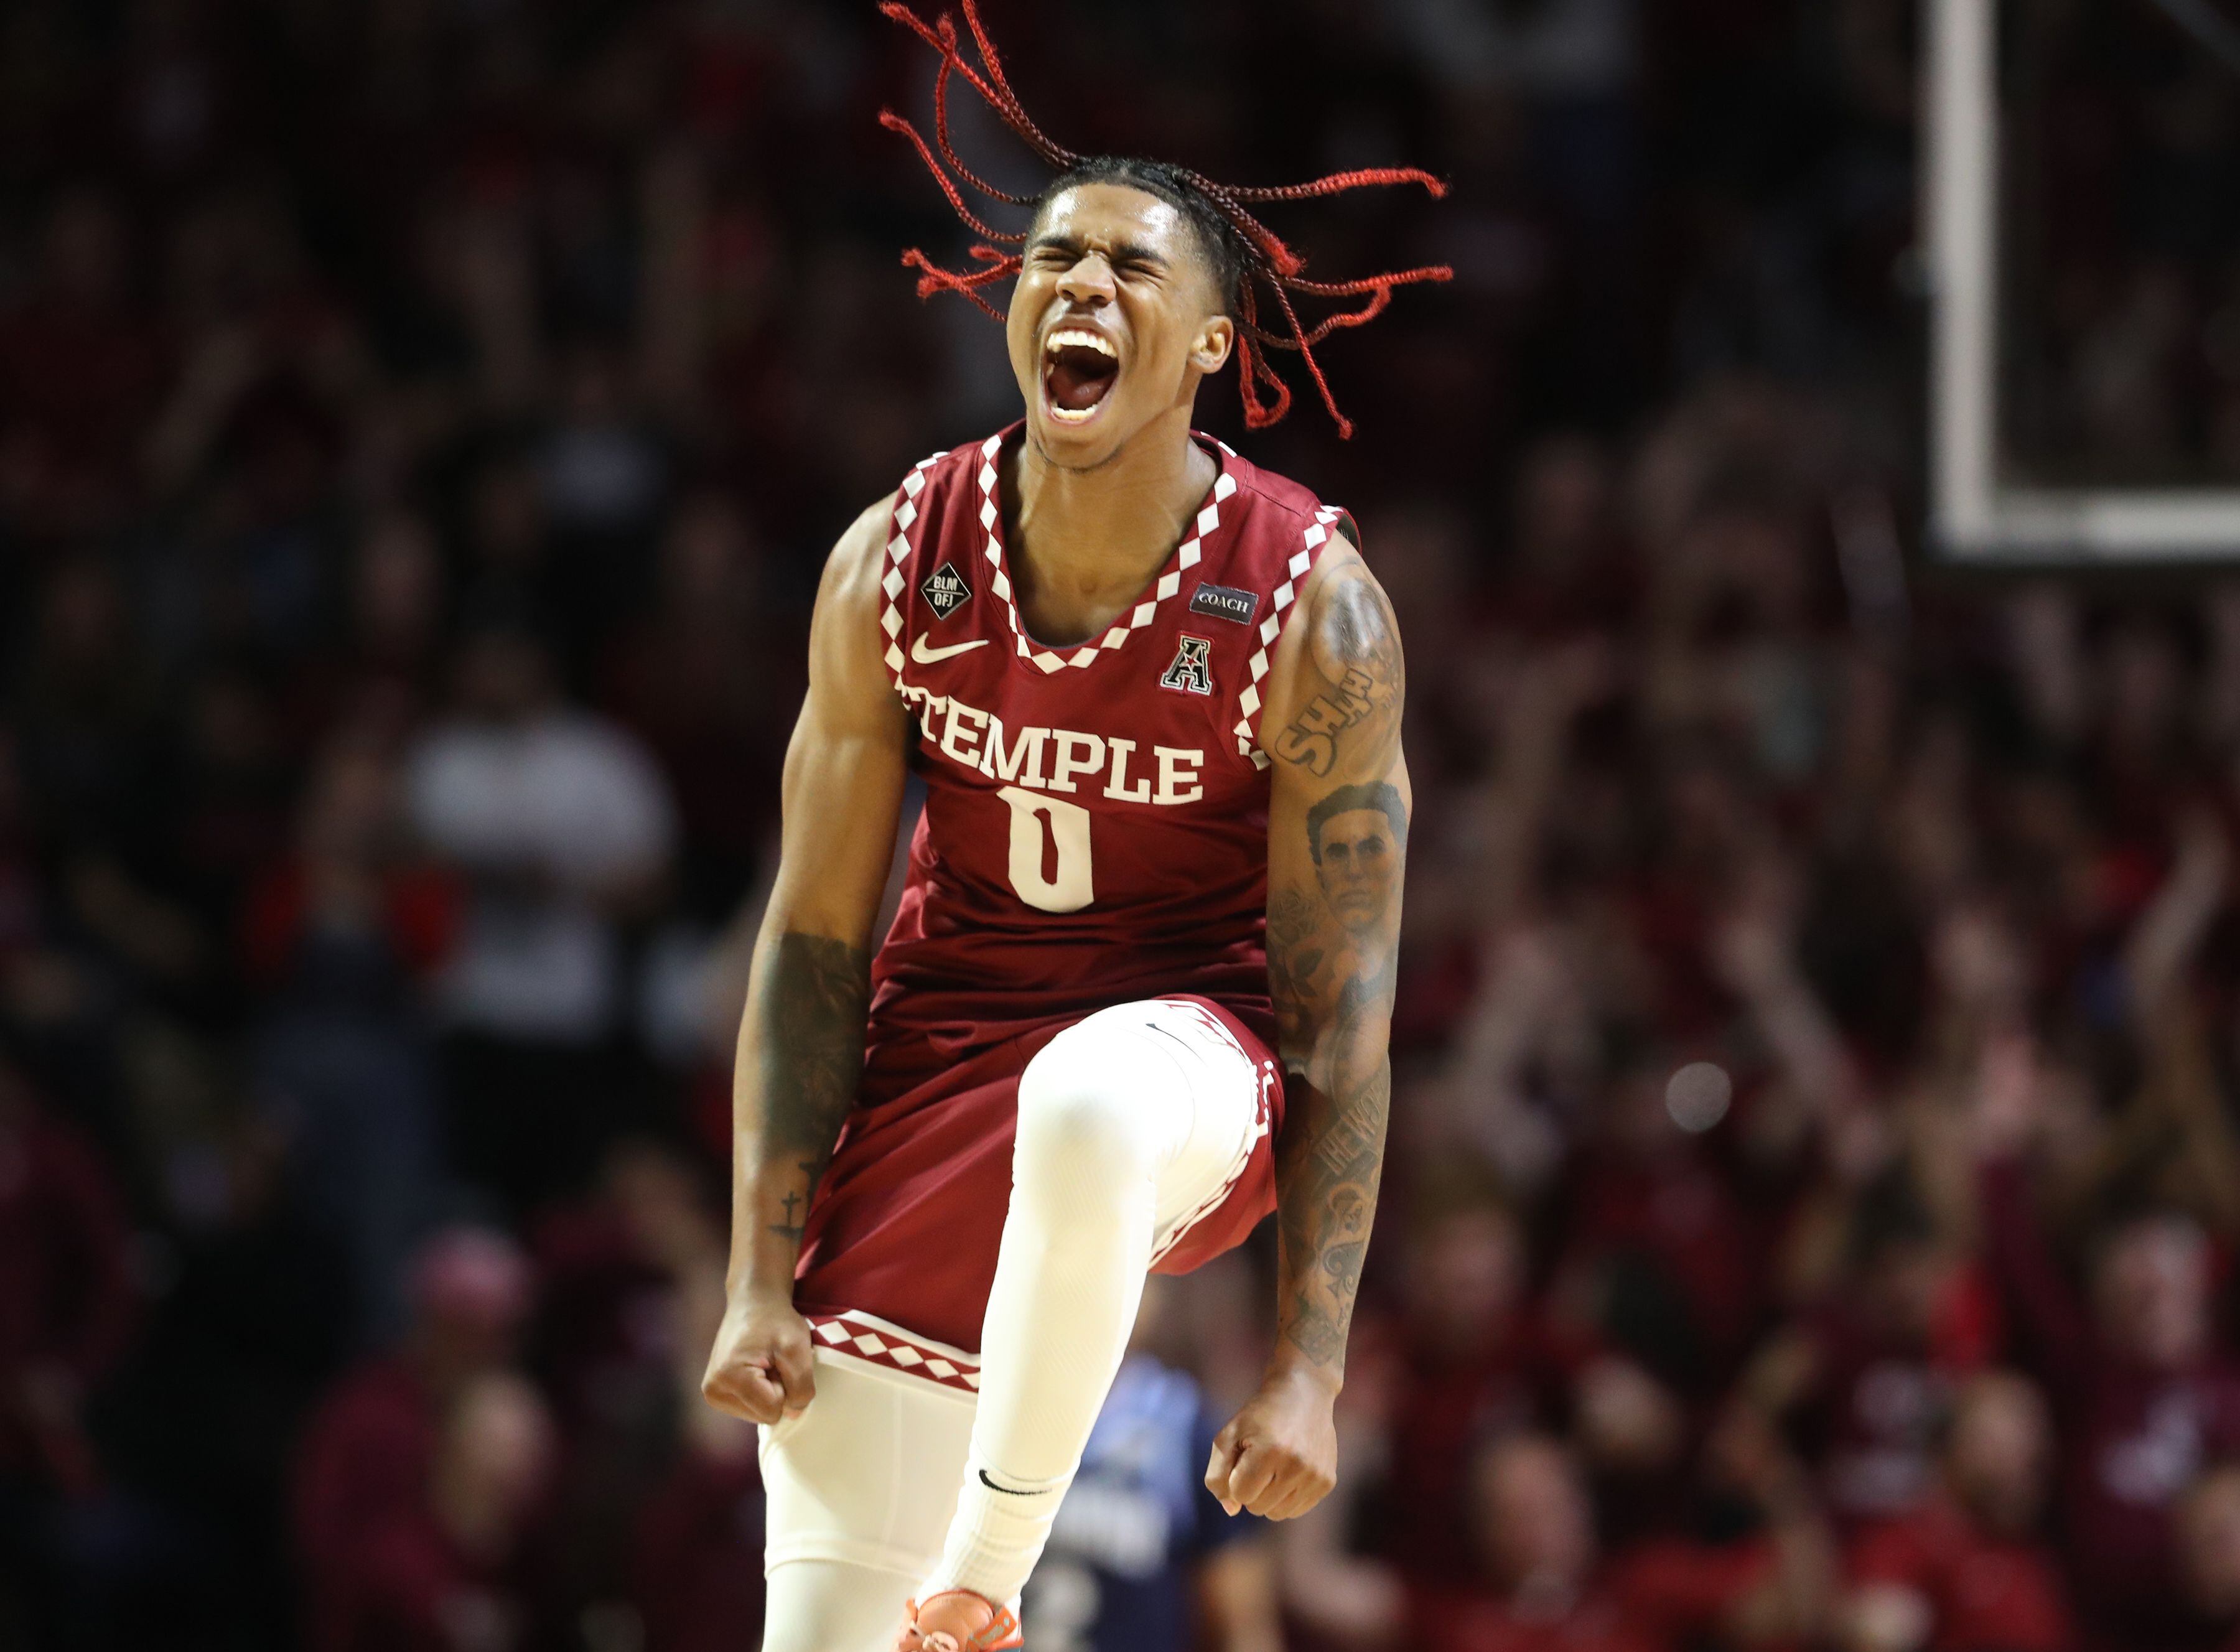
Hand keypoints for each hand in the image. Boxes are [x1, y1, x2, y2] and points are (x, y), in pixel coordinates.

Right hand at [701, 1285, 815, 1423]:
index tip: (779, 1361)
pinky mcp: (716, 1393)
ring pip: (758, 1414)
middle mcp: (713, 1391)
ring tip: (765, 1363)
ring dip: (768, 1391)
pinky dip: (760, 1392)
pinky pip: (750, 1408)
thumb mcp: (798, 1349)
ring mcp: (712, 1394)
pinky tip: (757, 1369)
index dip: (786, 1387)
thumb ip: (801, 1387)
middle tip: (773, 1361)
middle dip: (776, 1390)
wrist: (754, 1302)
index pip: (773, 1411)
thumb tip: (793, 1415)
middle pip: (764, 1416)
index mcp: (729, 1378)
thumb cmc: (776, 1322)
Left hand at [1205, 1366, 1338, 1519]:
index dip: (1236, 1476)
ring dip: (1269, 1496)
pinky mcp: (1327, 1482)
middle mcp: (1297, 1466)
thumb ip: (1218, 1475)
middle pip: (1258, 1507)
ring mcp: (1316, 1476)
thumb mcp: (1228, 1436)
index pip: (1240, 1494)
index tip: (1245, 1454)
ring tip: (1275, 1466)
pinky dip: (1287, 1497)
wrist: (1304, 1394)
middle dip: (1252, 1487)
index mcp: (1270, 1451)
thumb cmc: (1259, 1416)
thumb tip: (1232, 1510)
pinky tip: (1290, 1471)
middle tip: (1261, 1457)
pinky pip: (1296, 1510)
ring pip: (1277, 1514)